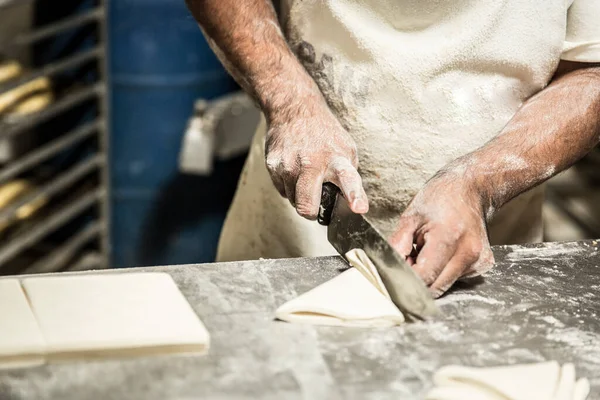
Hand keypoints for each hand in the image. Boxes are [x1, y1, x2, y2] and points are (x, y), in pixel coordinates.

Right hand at [265, 98, 368, 218]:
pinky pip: (282, 191)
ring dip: (300, 196)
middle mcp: (312, 162)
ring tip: (304, 176)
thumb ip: (349, 176)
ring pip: (293, 201)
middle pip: (306, 205)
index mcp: (337, 159)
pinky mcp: (273, 165)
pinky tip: (293, 170)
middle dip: (310, 212)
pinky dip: (289, 187)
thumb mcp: (346, 149)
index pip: (348, 179)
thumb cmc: (324, 134)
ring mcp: (289, 165)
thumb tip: (354, 204)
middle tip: (315, 206)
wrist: (294, 110)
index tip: (359, 208)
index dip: (354, 196)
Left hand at [389, 172, 494, 297]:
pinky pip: (455, 279)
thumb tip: (388, 268)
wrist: (470, 190)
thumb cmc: (439, 199)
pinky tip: (439, 255)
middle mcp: (468, 253)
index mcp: (449, 237)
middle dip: (417, 280)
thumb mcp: (411, 217)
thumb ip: (398, 244)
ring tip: (425, 253)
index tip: (396, 270)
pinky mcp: (483, 265)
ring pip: (444, 285)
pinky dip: (442, 272)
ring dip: (430, 276)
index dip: (406, 278)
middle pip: (435, 287)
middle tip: (409, 260)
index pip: (424, 276)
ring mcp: (479, 261)